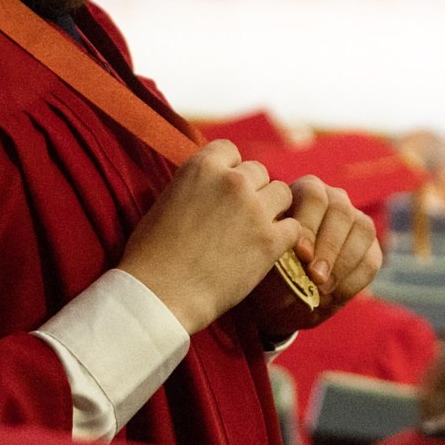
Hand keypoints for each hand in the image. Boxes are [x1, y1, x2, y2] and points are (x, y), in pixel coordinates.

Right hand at [120, 141, 307, 335]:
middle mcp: (232, 181)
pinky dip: (283, 238)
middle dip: (252, 191)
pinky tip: (267, 251)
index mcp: (201, 167)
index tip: (224, 190)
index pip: (230, 149)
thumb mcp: (167, 201)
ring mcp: (254, 210)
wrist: (160, 294)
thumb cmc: (152, 254)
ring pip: (282, 194)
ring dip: (272, 210)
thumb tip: (210, 183)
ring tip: (256, 232)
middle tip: (240, 217)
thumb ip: (195, 185)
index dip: (229, 169)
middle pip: (259, 171)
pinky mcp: (271, 241)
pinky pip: (292, 227)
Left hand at [247, 175, 382, 337]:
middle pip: (341, 211)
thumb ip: (280, 250)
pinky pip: (371, 260)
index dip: (309, 225)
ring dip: (343, 263)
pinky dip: (352, 281)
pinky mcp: (370, 249)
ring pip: (362, 231)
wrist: (281, 300)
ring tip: (322, 289)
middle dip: (329, 246)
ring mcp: (355, 222)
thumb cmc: (269, 272)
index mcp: (303, 193)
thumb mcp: (266, 261)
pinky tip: (332, 297)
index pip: (313, 196)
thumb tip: (301, 252)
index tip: (301, 254)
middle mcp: (333, 200)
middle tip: (315, 276)